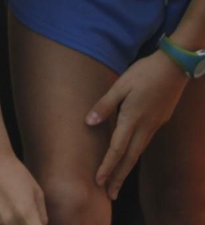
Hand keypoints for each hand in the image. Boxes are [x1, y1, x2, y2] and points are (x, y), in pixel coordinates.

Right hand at [0, 149, 47, 224]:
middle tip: (25, 215)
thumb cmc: (15, 173)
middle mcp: (9, 222)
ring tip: (12, 212)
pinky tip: (1, 216)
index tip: (36, 221)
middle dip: (26, 223)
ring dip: (13, 223)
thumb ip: (42, 215)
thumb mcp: (37, 192)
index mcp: (26, 216)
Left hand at [88, 49, 189, 197]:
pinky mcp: (159, 122)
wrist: (174, 67)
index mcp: (132, 119)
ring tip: (117, 182)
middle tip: (110, 196)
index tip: (98, 182)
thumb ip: (104, 105)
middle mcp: (145, 127)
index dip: (107, 167)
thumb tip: (89, 123)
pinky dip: (134, 155)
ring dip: (126, 169)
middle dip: (119, 177)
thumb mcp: (120, 85)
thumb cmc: (143, 73)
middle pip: (130, 158)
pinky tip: (129, 158)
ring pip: (138, 153)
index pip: (117, 149)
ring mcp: (154, 126)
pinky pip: (144, 143)